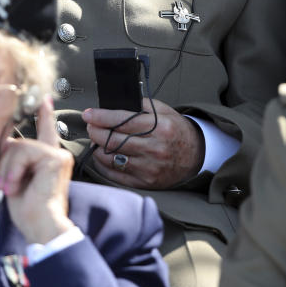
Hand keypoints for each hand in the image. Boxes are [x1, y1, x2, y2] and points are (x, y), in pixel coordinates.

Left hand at [0, 95, 74, 243]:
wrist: (42, 227)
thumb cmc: (30, 212)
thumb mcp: (15, 181)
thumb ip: (13, 160)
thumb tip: (7, 141)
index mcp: (48, 161)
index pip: (47, 132)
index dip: (45, 114)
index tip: (45, 99)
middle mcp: (56, 155)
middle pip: (19, 143)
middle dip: (4, 164)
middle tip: (6, 186)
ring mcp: (58, 155)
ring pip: (19, 146)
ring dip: (7, 169)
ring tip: (11, 187)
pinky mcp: (55, 158)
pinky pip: (24, 152)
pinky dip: (14, 169)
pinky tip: (17, 184)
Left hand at [83, 98, 204, 189]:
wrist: (196, 156)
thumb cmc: (177, 132)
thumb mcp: (165, 112)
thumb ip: (142, 106)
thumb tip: (115, 104)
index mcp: (160, 127)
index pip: (122, 121)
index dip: (100, 116)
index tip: (88, 114)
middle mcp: (154, 148)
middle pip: (112, 140)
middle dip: (95, 131)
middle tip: (91, 126)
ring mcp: (149, 167)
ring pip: (110, 158)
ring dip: (98, 147)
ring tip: (99, 140)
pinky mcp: (145, 182)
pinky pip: (114, 174)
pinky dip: (103, 164)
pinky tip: (102, 155)